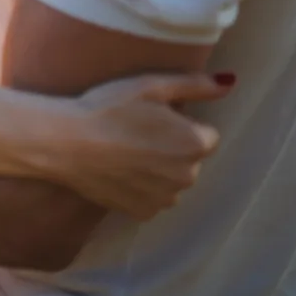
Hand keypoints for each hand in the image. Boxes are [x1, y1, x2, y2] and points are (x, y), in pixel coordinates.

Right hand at [64, 72, 233, 219]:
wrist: (65, 142)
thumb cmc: (109, 108)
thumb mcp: (152, 85)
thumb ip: (196, 85)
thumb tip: (230, 83)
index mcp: (196, 144)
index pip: (206, 135)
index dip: (181, 125)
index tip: (153, 118)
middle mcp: (188, 177)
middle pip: (190, 159)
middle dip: (172, 148)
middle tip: (136, 132)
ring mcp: (165, 198)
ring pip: (172, 180)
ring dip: (158, 169)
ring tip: (125, 151)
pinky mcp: (142, 212)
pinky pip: (153, 197)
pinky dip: (142, 187)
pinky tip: (119, 171)